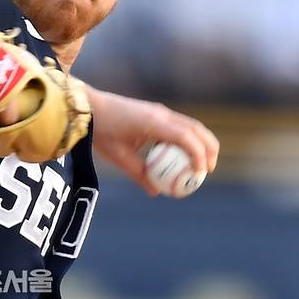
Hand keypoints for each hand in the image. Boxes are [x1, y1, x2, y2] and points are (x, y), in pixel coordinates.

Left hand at [87, 89, 219, 195]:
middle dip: (209, 148)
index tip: (200, 173)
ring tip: (200, 163)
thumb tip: (157, 192)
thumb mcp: (118, 156)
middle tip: (208, 170)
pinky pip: (178, 125)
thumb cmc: (101, 131)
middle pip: (196, 128)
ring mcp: (159, 110)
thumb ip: (138, 173)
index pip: (186, 137)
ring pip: (190, 125)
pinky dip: (187, 138)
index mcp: (153, 122)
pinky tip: (181, 155)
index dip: (198, 155)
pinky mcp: (155, 111)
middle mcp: (161, 113)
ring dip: (200, 142)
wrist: (89, 106)